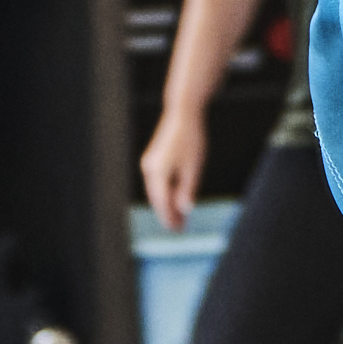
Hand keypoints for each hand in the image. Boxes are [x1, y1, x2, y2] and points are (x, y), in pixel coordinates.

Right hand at [138, 107, 206, 229]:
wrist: (182, 113)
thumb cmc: (191, 139)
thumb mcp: (194, 167)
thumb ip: (187, 189)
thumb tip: (184, 210)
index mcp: (159, 172)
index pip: (162, 202)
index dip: (170, 218)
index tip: (178, 230)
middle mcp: (149, 169)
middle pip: (157, 198)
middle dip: (168, 214)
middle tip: (180, 229)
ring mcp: (149, 164)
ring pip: (156, 191)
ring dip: (166, 204)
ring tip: (179, 217)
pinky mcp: (153, 159)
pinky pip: (157, 182)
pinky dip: (165, 192)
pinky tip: (175, 199)